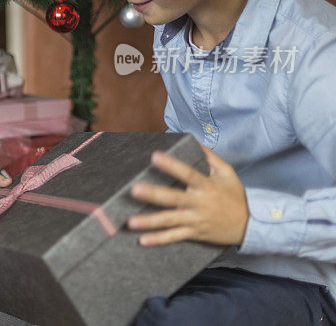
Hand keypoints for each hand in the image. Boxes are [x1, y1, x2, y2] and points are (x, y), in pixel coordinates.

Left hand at [128, 145, 248, 246]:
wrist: (251, 224)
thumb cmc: (236, 196)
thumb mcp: (227, 173)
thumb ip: (210, 157)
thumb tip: (194, 141)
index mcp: (206, 186)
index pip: (187, 174)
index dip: (171, 165)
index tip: (155, 156)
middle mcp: (199, 204)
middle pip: (173, 198)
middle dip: (153, 195)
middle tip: (134, 190)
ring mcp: (196, 220)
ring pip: (170, 221)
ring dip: (150, 222)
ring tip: (131, 222)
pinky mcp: (195, 233)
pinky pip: (175, 237)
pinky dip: (159, 240)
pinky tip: (143, 240)